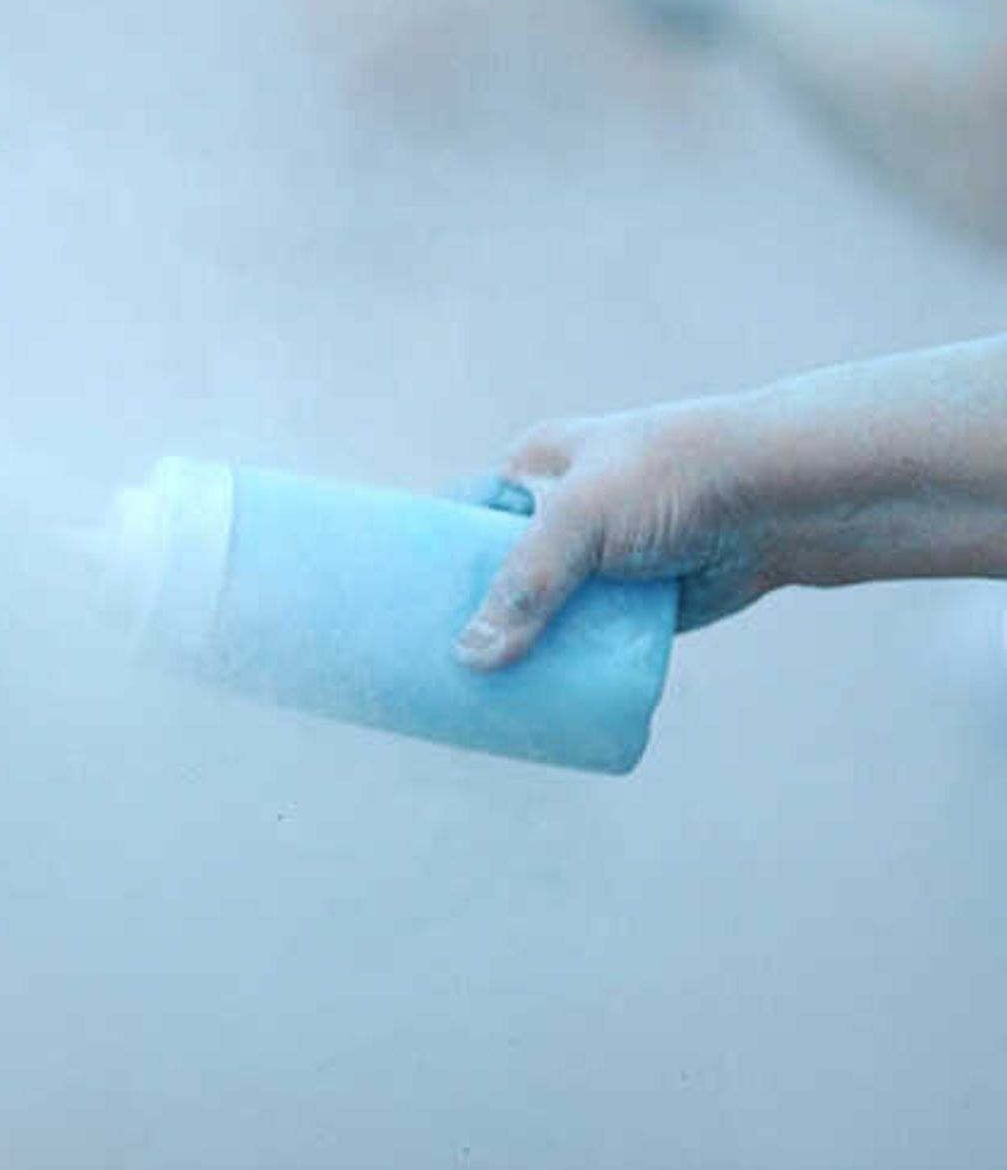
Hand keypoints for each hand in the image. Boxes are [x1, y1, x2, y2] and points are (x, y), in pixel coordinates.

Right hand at [452, 399, 775, 667]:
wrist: (779, 500)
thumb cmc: (670, 478)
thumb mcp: (580, 518)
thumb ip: (526, 585)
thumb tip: (472, 658)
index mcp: (530, 470)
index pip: (457, 513)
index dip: (425, 553)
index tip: (390, 601)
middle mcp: (558, 516)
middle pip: (494, 573)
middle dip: (466, 615)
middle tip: (424, 663)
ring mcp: (600, 566)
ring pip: (541, 616)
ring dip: (516, 650)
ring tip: (469, 694)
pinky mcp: (637, 607)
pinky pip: (587, 645)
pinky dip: (565, 670)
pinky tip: (533, 699)